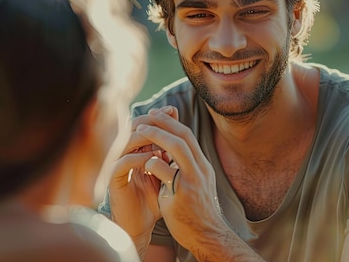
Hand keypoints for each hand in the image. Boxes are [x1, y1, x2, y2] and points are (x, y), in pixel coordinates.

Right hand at [108, 108, 174, 249]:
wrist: (142, 225)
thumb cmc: (155, 198)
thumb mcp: (167, 171)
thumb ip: (171, 151)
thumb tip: (181, 129)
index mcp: (136, 149)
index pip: (143, 122)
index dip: (158, 115)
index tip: (174, 111)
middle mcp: (125, 153)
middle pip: (133, 126)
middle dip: (153, 122)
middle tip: (168, 119)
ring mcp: (118, 165)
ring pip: (127, 141)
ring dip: (147, 138)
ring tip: (164, 140)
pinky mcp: (114, 179)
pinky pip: (123, 162)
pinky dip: (140, 158)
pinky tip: (154, 159)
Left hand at [133, 106, 228, 254]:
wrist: (207, 235)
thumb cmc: (196, 211)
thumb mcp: (194, 184)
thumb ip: (183, 169)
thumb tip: (167, 154)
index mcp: (202, 165)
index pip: (188, 136)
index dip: (171, 123)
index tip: (156, 116)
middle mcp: (201, 168)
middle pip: (184, 135)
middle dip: (164, 122)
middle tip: (148, 114)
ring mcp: (194, 180)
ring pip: (178, 147)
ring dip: (158, 135)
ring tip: (141, 131)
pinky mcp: (184, 194)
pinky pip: (167, 172)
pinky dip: (154, 163)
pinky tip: (144, 162)